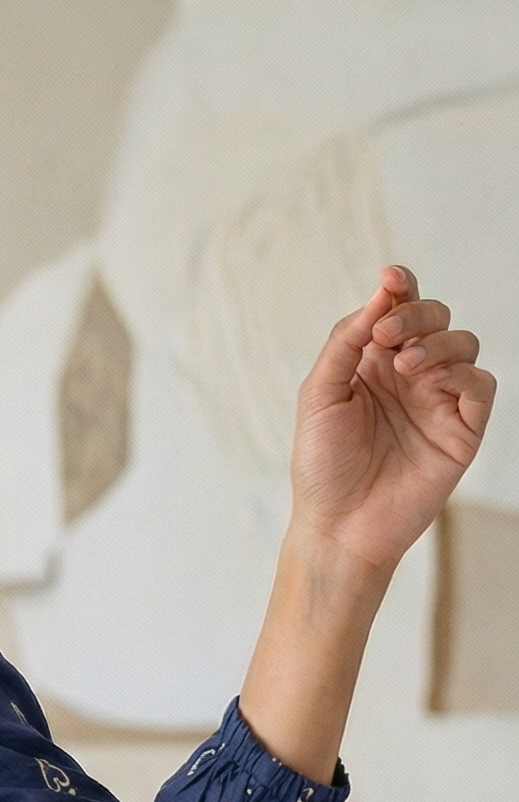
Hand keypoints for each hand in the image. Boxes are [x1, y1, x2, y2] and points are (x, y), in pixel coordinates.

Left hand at [289, 265, 497, 572]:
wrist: (338, 524)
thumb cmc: (321, 464)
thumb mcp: (319, 395)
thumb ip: (346, 342)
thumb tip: (379, 293)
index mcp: (371, 364)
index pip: (396, 311)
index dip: (400, 286)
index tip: (391, 276)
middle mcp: (408, 376)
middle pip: (434, 318)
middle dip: (416, 313)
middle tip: (387, 335)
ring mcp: (438, 401)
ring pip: (463, 344)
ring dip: (437, 344)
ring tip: (405, 367)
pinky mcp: (463, 429)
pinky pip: (482, 386)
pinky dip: (463, 375)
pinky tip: (432, 385)